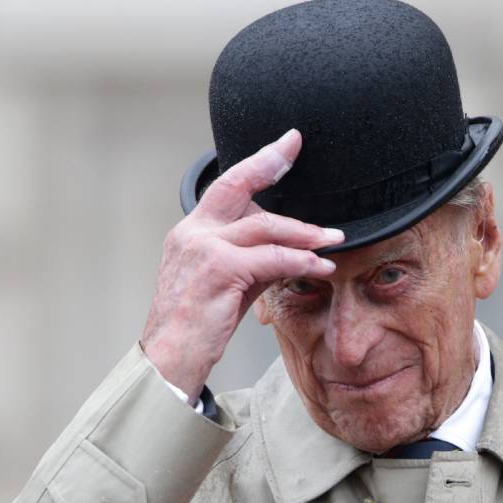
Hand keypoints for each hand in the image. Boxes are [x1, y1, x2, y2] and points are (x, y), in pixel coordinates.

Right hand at [140, 129, 342, 399]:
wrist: (170, 358)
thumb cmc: (196, 326)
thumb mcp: (226, 284)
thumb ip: (253, 259)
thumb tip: (291, 249)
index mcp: (191, 232)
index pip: (226, 186)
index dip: (257, 162)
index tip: (285, 144)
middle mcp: (194, 232)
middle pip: (238, 185)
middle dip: (270, 162)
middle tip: (297, 149)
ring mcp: (204, 248)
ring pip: (265, 226)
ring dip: (304, 233)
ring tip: (331, 239)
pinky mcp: (220, 269)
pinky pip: (272, 258)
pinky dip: (301, 261)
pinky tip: (319, 266)